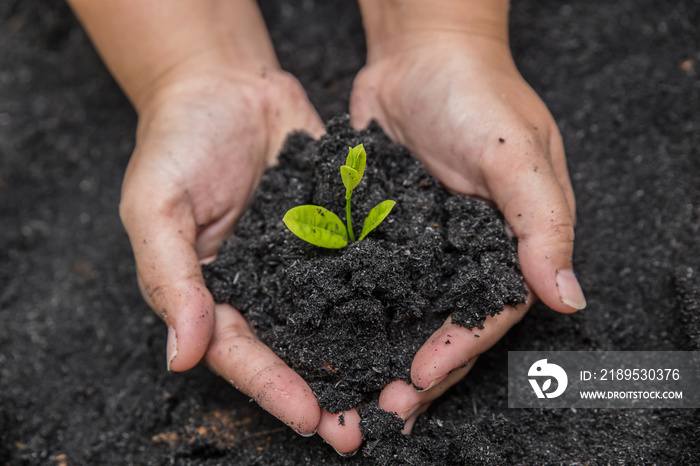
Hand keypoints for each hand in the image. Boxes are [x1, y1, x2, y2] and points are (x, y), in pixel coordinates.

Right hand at [119, 64, 365, 448]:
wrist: (226, 85)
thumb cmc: (177, 142)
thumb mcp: (155, 207)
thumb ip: (170, 279)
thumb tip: (182, 357)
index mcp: (214, 292)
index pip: (241, 351)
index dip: (273, 386)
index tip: (309, 417)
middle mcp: (264, 286)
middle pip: (294, 349)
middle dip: (325, 391)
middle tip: (358, 430)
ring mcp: (305, 261)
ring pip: (335, 318)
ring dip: (364, 358)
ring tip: (397, 395)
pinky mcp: (338, 231)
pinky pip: (362, 266)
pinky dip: (386, 295)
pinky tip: (416, 321)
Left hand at [350, 28, 585, 429]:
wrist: (419, 55)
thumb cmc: (479, 95)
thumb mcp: (517, 154)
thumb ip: (543, 223)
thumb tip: (569, 297)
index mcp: (506, 245)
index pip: (488, 312)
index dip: (458, 350)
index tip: (420, 378)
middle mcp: (463, 253)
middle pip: (442, 324)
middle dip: (416, 370)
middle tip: (381, 410)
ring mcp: (420, 245)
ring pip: (402, 312)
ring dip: (380, 351)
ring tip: (350, 392)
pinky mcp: (382, 231)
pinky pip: (367, 278)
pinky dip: (351, 309)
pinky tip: (325, 336)